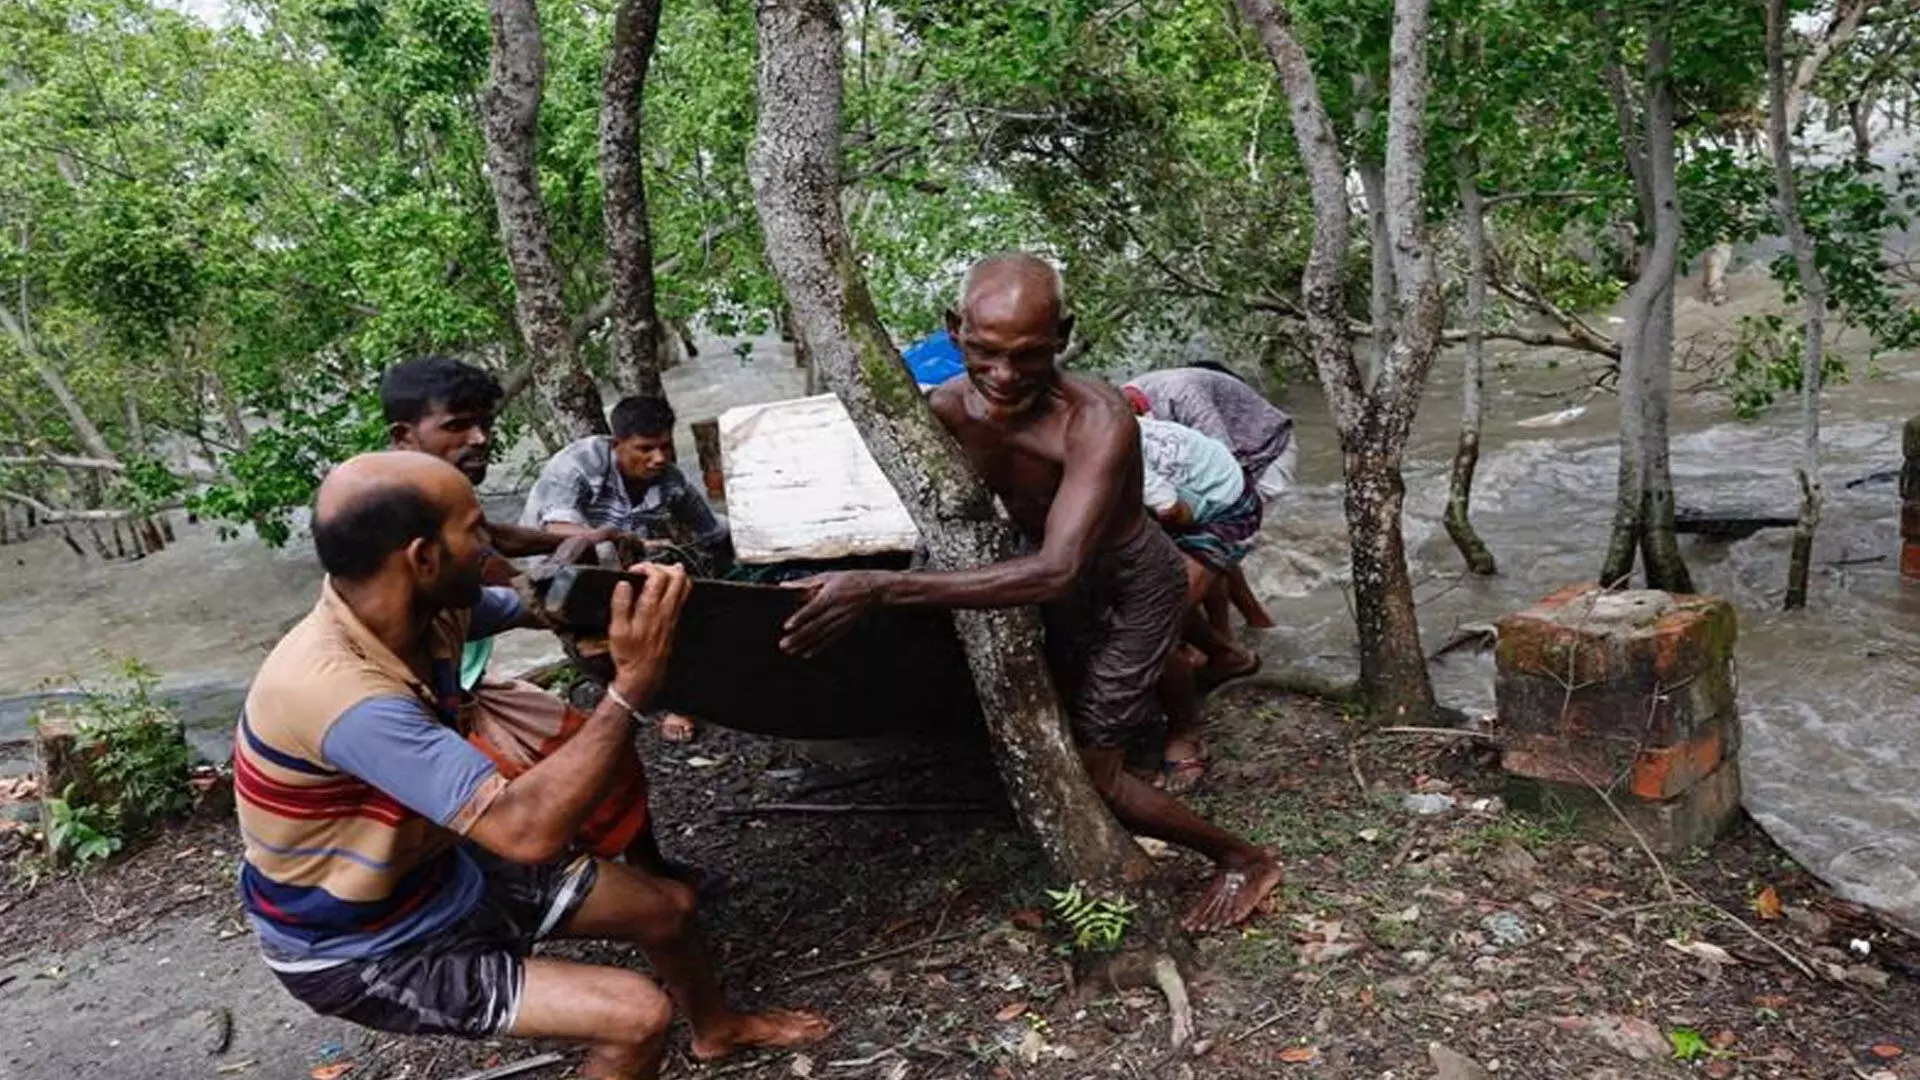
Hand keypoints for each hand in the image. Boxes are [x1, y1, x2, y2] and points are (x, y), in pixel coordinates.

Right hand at [607, 562, 691, 706]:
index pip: (657, 577)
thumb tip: (623, 585)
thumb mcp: (617, 630)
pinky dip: (678, 586)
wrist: (644, 674)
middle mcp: (665, 611)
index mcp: (650, 610)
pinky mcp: (675, 621)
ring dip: (675, 573)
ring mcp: (673, 615)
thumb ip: (620, 605)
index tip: (635, 570)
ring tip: (663, 570)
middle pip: (677, 577)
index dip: (647, 567)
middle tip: (650, 567)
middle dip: (663, 565)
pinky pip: (683, 597)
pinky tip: (669, 587)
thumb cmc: (630, 655)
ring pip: (685, 586)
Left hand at [779, 571, 890, 657]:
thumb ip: (805, 582)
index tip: (787, 626)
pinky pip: (830, 639)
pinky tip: (808, 654)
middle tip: (783, 645)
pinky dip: (819, 647)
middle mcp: (835, 611)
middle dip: (798, 636)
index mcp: (830, 596)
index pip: (812, 609)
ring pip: (820, 635)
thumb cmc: (850, 580)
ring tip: (791, 651)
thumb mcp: (828, 576)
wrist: (876, 590)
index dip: (800, 618)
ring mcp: (841, 621)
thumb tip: (783, 584)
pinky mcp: (845, 627)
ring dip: (805, 644)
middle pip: (814, 626)